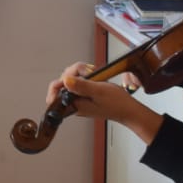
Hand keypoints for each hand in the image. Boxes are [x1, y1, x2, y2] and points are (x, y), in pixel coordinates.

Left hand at [47, 64, 161, 144]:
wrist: (129, 110)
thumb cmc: (117, 103)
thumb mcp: (98, 91)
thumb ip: (80, 86)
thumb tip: (65, 81)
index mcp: (74, 105)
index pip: (53, 95)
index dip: (59, 83)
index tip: (71, 76)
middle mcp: (74, 103)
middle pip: (62, 84)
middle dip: (73, 73)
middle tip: (87, 72)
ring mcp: (79, 99)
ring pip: (70, 81)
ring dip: (80, 73)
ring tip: (93, 73)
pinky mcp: (85, 96)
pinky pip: (79, 83)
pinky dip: (85, 76)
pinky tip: (94, 76)